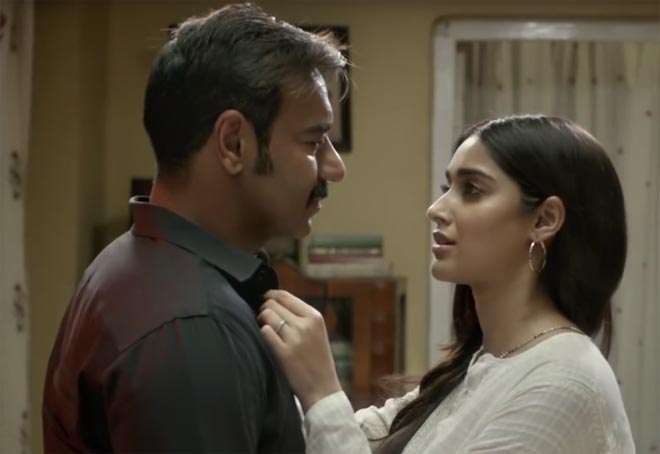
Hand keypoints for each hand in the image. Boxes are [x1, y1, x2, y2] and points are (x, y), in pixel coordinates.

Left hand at [258, 290, 341, 411]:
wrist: (322, 389)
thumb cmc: (318, 361)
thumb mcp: (316, 332)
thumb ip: (301, 317)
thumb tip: (276, 302)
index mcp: (314, 317)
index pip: (285, 296)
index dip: (270, 295)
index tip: (264, 299)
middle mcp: (305, 324)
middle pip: (273, 304)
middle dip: (264, 309)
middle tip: (262, 318)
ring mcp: (295, 338)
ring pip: (267, 316)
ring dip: (261, 320)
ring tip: (263, 328)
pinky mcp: (285, 353)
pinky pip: (265, 332)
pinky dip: (262, 333)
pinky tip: (266, 339)